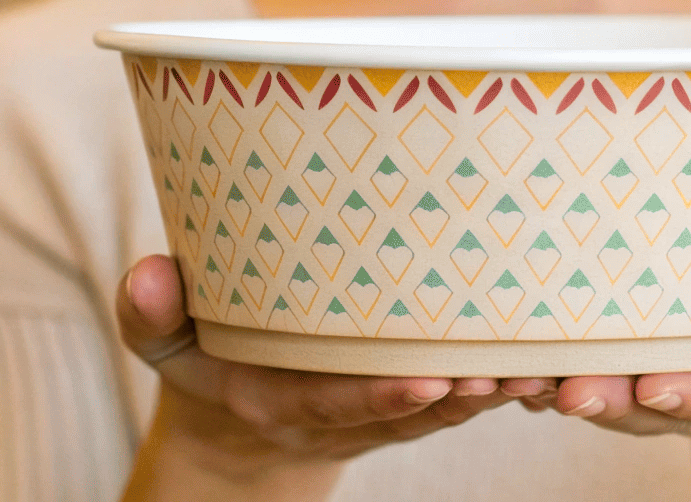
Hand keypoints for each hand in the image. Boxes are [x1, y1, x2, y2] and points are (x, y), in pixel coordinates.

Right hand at [118, 255, 534, 498]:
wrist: (237, 416)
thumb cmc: (204, 358)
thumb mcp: (162, 343)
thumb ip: (150, 314)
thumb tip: (147, 275)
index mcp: (280, 399)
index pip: (338, 404)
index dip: (383, 397)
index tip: (429, 382)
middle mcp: (339, 412)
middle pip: (409, 413)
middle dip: (459, 397)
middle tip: (505, 370)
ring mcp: (378, 408)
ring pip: (446, 408)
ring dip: (493, 391)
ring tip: (538, 366)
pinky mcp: (410, 396)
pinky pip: (459, 394)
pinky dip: (499, 380)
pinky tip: (543, 357)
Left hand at [513, 242, 690, 440]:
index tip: (659, 384)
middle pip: (650, 406)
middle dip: (609, 401)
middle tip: (565, 390)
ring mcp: (658, 385)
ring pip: (604, 398)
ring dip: (557, 390)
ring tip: (512, 376)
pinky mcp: (621, 370)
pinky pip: (575, 378)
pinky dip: (536, 374)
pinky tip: (493, 361)